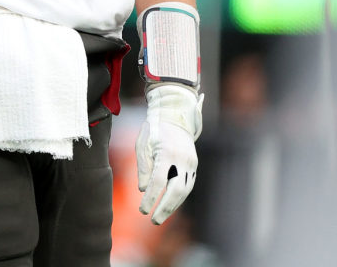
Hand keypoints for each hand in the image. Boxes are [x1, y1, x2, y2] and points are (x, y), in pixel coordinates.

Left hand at [136, 83, 202, 224]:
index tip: (143, 210)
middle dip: (165, 208)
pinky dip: (178, 197)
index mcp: (167, 153)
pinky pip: (188, 185)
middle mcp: (182, 159)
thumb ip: (143, 167)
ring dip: (173, 206)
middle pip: (176, 190)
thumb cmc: (154, 130)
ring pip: (184, 190)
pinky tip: (169, 205)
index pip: (159, 181)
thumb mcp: (143, 144)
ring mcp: (191, 163)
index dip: (151, 198)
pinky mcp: (194, 165)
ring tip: (160, 216)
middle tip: (154, 221)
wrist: (175, 116)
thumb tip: (144, 189)